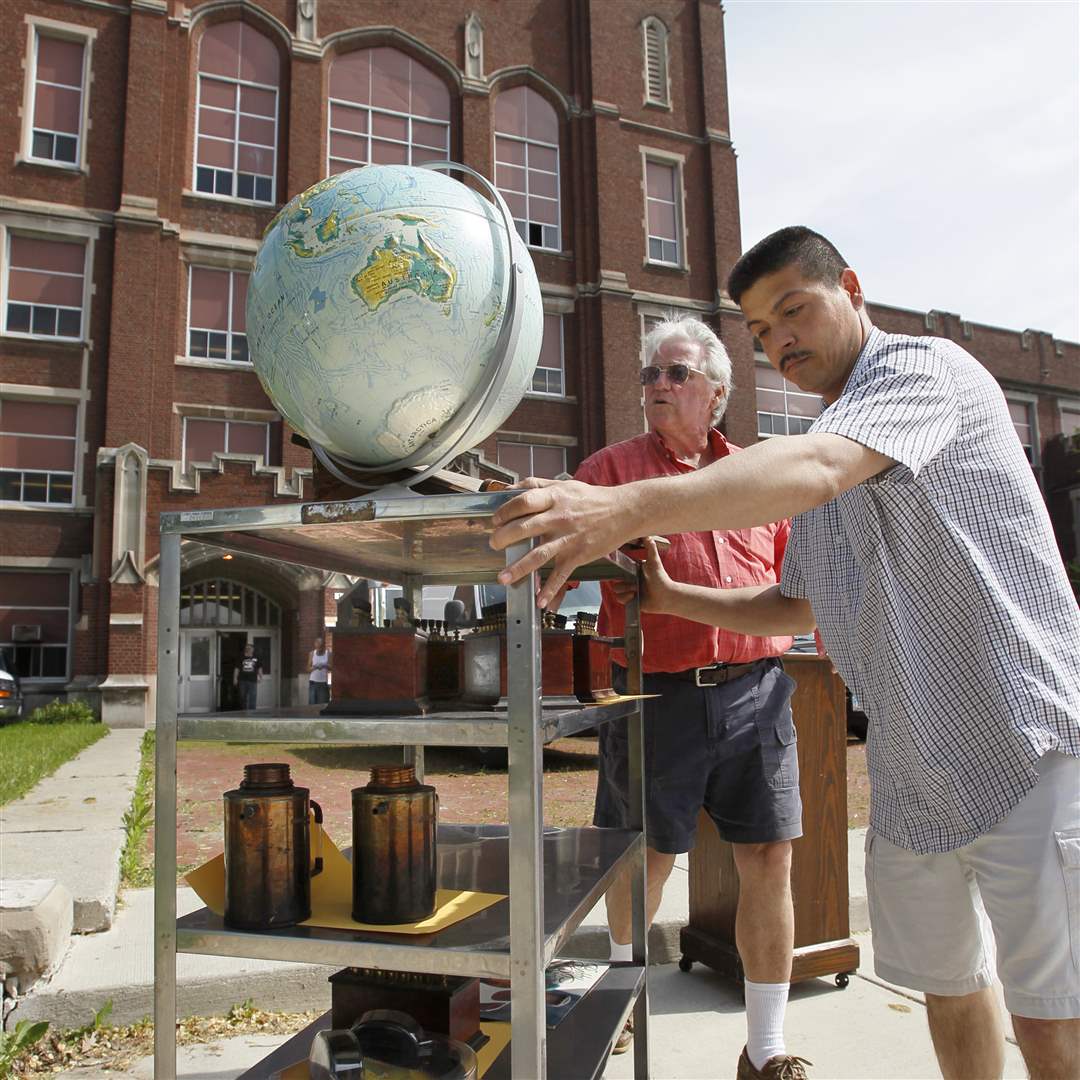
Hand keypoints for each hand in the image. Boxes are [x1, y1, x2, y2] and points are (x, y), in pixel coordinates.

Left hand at [490, 477, 638, 607]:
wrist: (624, 511)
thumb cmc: (591, 498)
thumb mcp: (564, 485)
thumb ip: (536, 485)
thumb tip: (509, 489)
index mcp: (554, 498)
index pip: (523, 502)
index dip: (505, 511)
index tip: (495, 520)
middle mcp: (559, 517)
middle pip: (524, 528)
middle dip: (503, 538)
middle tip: (493, 544)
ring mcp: (569, 538)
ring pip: (539, 555)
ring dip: (519, 568)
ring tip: (503, 578)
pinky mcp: (579, 555)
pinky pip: (561, 575)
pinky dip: (550, 589)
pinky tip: (540, 601)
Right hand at [609, 539, 675, 612]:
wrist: (666, 596)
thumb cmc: (661, 578)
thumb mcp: (654, 561)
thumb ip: (650, 548)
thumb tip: (647, 535)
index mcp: (633, 572)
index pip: (618, 571)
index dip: (617, 571)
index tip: (621, 571)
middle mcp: (630, 581)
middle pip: (615, 582)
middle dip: (623, 584)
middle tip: (634, 583)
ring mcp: (630, 591)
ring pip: (617, 591)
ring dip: (625, 591)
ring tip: (636, 590)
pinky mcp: (631, 601)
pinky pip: (620, 600)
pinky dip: (626, 598)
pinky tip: (635, 596)